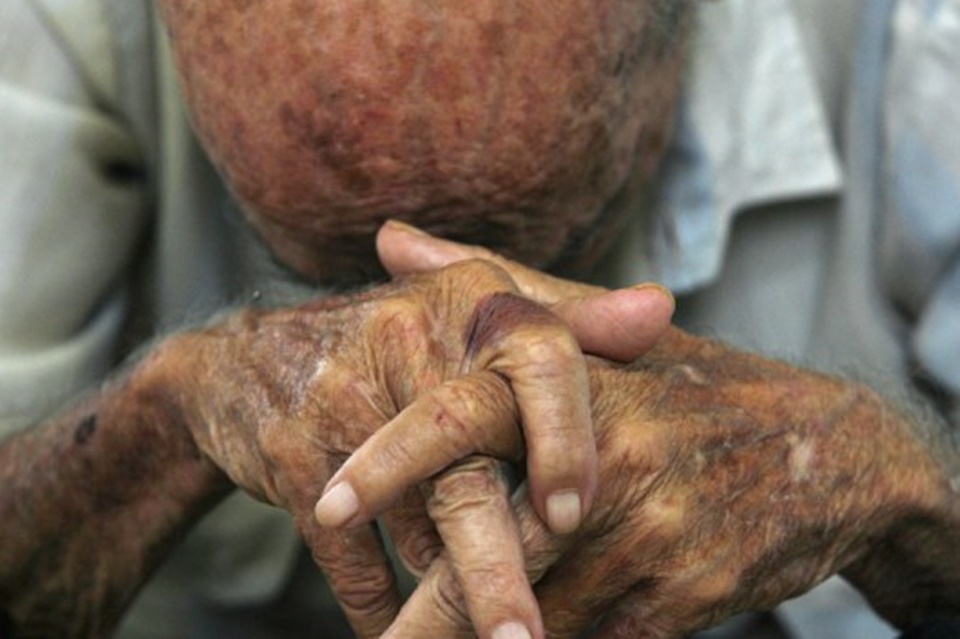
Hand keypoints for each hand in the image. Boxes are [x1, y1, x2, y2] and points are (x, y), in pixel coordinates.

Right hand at [151, 259, 672, 637]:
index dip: (564, 438)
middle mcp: (410, 336)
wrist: (245, 362)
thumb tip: (662, 313)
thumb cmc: (394, 350)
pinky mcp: (292, 451)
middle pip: (468, 465)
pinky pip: (347, 549)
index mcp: (470, 300)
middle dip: (498, 566)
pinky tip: (395, 628)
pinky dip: (375, 600)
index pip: (539, 356)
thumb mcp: (476, 318)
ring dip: (445, 595)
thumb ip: (572, 320)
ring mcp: (343, 395)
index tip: (578, 518)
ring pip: (413, 523)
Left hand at [346, 328, 954, 637]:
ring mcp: (653, 536)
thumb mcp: (607, 334)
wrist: (836, 456)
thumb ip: (495, 289)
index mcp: (581, 388)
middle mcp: (612, 460)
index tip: (321, 503)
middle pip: (486, 546)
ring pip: (534, 615)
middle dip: (419, 609)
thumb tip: (388, 235)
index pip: (466, 416)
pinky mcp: (685, 599)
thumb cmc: (700, 390)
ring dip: (473, 636)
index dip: (390, 461)